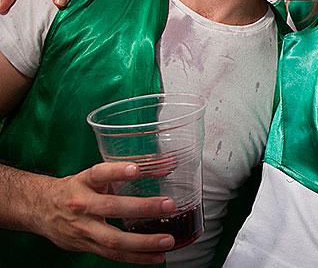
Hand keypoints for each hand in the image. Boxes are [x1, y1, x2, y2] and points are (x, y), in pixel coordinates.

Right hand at [32, 162, 176, 263]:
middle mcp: (81, 205)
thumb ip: (118, 175)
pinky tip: (155, 257)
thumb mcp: (90, 177)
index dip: (116, 171)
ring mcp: (82, 229)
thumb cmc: (73, 189)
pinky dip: (136, 257)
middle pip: (111, 208)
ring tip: (166, 241)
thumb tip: (159, 169)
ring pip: (113, 239)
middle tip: (169, 205)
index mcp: (83, 183)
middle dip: (143, 208)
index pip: (98, 174)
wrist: (38, 209)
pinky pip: (113, 254)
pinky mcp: (86, 246)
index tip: (135, 169)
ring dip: (143, 242)